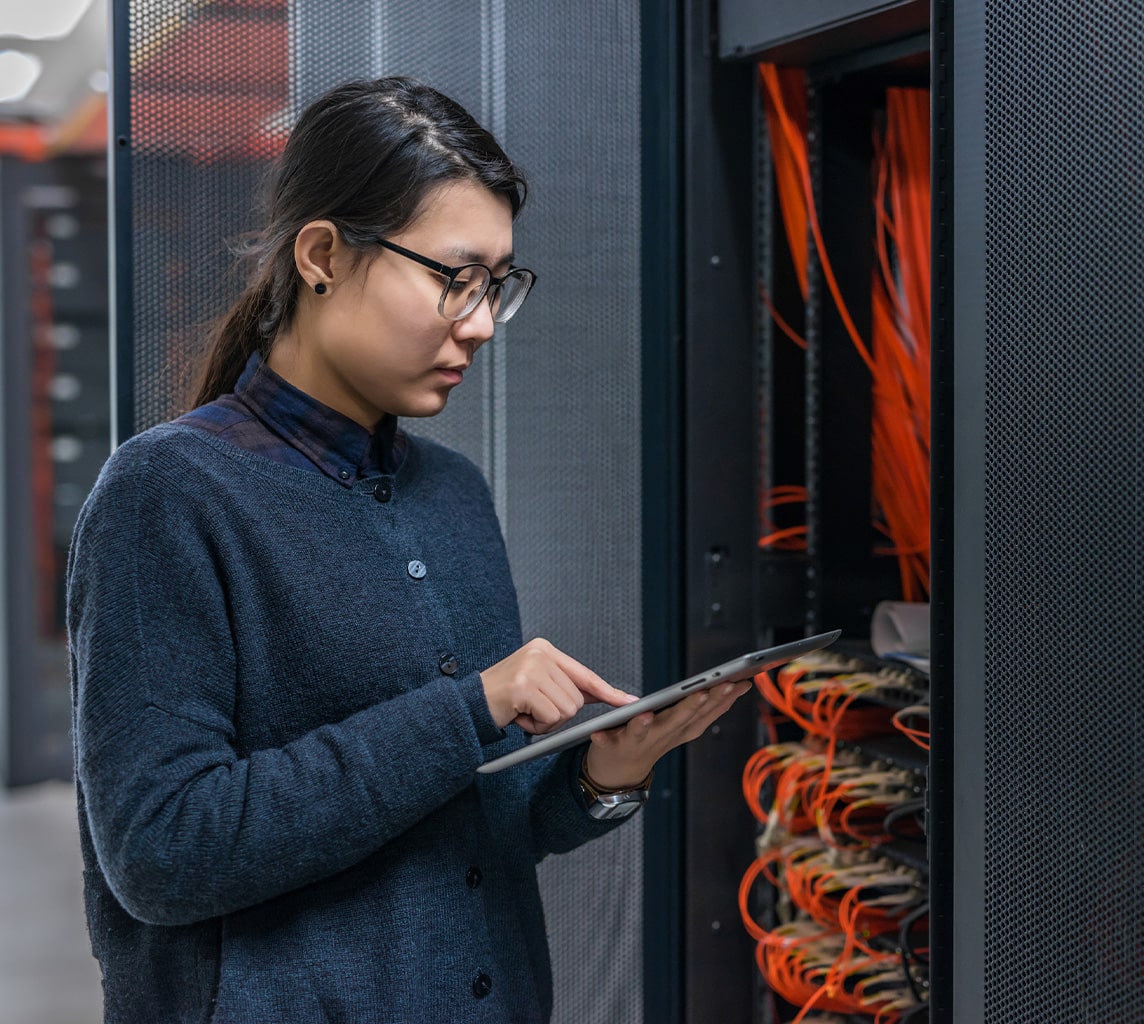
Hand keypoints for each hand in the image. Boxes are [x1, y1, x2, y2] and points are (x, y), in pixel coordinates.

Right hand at [481, 638, 637, 734]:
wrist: (469, 705)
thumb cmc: (505, 698)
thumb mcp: (539, 685)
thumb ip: (567, 686)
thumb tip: (604, 695)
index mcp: (545, 649)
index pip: (585, 674)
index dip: (608, 691)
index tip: (630, 702)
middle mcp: (540, 653)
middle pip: (577, 699)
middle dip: (557, 714)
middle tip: (532, 710)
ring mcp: (531, 668)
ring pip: (566, 710)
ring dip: (546, 722)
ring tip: (525, 712)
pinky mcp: (523, 687)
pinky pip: (550, 718)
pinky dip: (536, 726)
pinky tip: (519, 716)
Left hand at [582, 680, 753, 789]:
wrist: (618, 773)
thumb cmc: (653, 738)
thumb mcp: (685, 724)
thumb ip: (708, 707)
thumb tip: (742, 684)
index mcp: (681, 728)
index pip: (706, 712)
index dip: (722, 699)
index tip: (739, 682)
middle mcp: (663, 736)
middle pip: (680, 720)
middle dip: (693, 706)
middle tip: (706, 691)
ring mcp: (638, 743)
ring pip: (645, 732)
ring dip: (646, 726)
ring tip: (646, 715)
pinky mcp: (613, 746)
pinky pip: (608, 742)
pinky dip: (604, 739)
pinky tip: (599, 733)